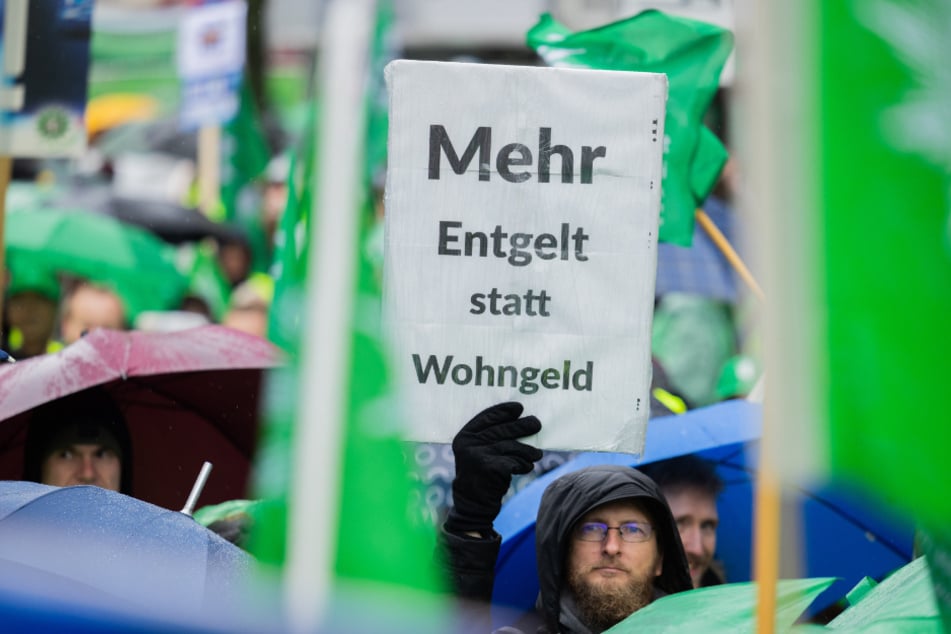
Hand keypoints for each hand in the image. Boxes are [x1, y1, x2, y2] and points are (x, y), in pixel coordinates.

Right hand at [445, 402, 541, 534]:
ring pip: (511, 447)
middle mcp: (468, 444)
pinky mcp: (490, 468)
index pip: (485, 417)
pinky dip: (523, 465)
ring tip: (537, 454)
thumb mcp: (478, 452)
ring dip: (528, 451)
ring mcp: (478, 456)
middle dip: (522, 426)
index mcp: (464, 436)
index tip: (519, 408)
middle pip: (502, 430)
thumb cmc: (482, 475)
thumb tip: (519, 419)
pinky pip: (514, 461)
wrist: (473, 504)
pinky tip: (526, 467)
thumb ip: (490, 437)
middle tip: (537, 424)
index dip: (503, 411)